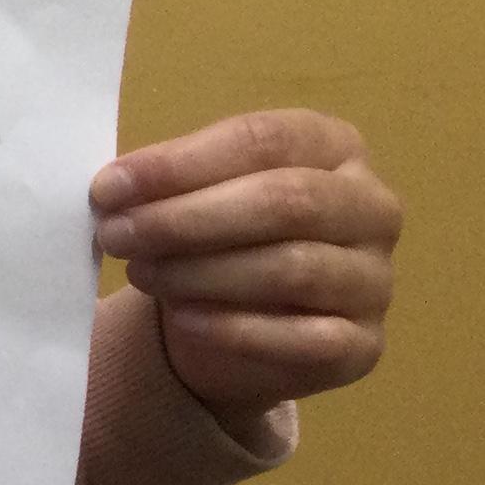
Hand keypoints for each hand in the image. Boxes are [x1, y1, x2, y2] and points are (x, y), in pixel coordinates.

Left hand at [91, 109, 399, 421]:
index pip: (262, 140)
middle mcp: (371, 207)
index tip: (109, 187)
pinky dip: (236, 329)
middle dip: (187, 218)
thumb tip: (114, 190)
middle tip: (117, 234)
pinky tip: (184, 320)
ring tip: (140, 273)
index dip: (180, 163)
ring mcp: (375, 278)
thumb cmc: (219, 242)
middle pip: (285, 200)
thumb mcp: (194, 198)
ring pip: (293, 267)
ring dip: (202, 272)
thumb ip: (167, 186)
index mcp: (333, 147)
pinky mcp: (363, 344)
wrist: (241, 334)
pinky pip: (306, 337)